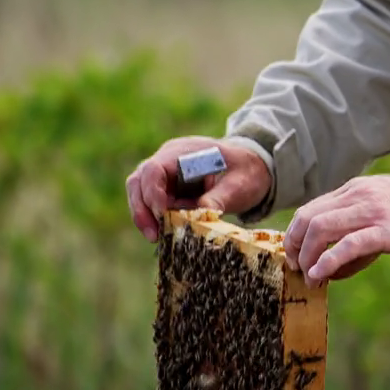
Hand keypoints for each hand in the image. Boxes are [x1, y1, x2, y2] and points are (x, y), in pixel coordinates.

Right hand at [126, 136, 271, 240]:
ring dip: (147, 217)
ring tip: (159, 238)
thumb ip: (219, 197)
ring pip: (141, 195)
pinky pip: (154, 205)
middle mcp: (167, 161)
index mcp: (182, 152)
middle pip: (138, 182)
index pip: (153, 169)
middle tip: (153, 236)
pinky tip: (169, 233)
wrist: (251, 168)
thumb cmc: (246, 171)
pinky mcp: (168, 191)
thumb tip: (199, 215)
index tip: (162, 215)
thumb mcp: (239, 184)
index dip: (152, 193)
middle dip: (141, 210)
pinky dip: (157, 220)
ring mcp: (166, 175)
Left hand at [284, 170, 389, 283]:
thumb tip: (345, 252)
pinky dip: (327, 261)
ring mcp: (374, 211)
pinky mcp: (389, 230)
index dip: (295, 235)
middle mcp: (360, 195)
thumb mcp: (389, 204)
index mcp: (358, 189)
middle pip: (307, 217)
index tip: (297, 258)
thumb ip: (365, 218)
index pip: (311, 209)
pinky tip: (322, 275)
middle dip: (294, 246)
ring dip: (307, 256)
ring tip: (310, 277)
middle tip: (297, 270)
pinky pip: (348, 245)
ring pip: (320, 228)